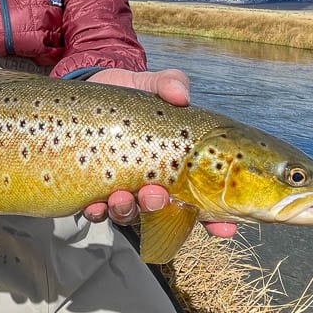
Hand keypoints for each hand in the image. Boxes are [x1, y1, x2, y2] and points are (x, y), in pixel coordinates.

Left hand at [82, 68, 236, 238]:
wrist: (89, 93)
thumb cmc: (131, 98)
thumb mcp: (153, 85)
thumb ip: (171, 84)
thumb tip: (181, 95)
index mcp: (175, 169)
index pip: (202, 202)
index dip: (215, 220)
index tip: (224, 228)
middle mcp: (151, 185)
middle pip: (162, 212)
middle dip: (160, 210)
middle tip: (156, 195)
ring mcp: (121, 191)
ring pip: (129, 215)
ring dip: (127, 212)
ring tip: (122, 198)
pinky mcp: (91, 190)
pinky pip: (96, 211)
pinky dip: (97, 211)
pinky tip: (95, 204)